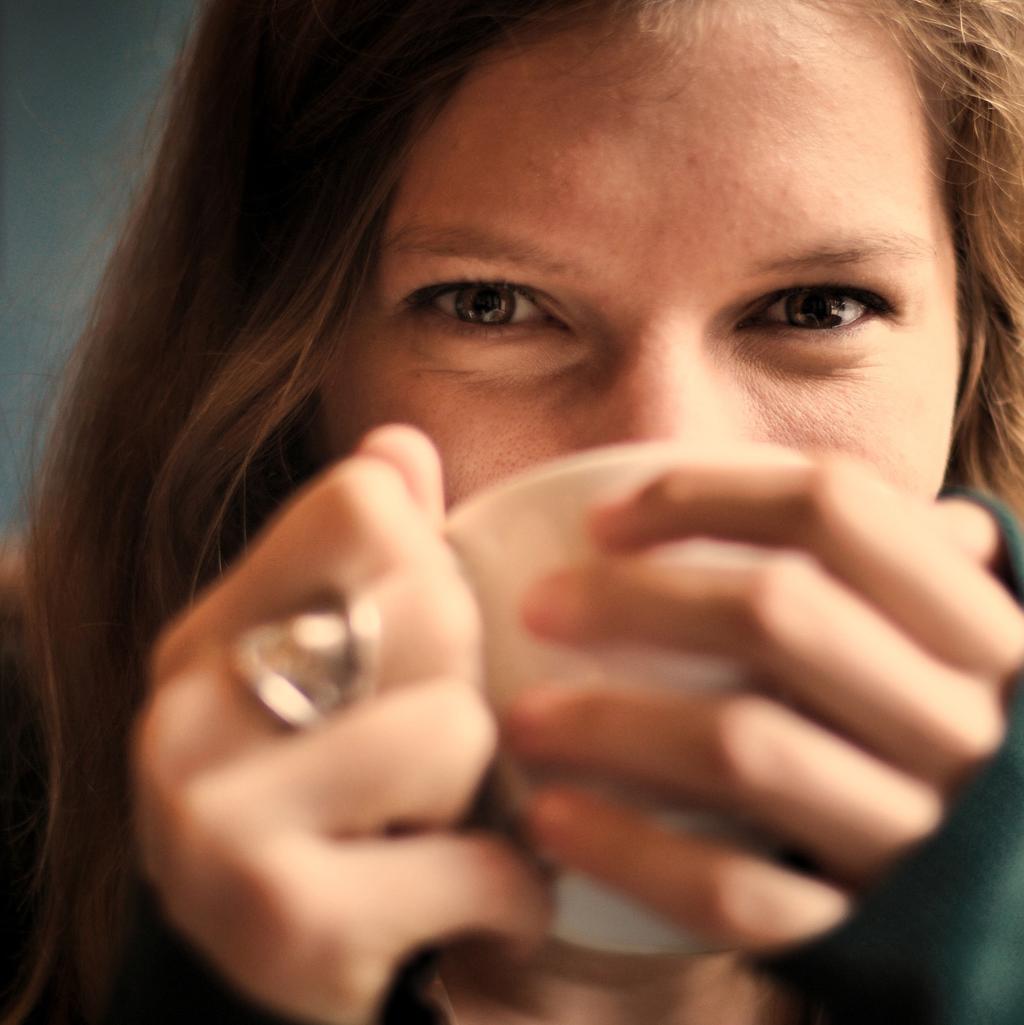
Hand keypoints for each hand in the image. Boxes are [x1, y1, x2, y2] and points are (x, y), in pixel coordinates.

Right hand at [134, 425, 549, 1024]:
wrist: (257, 992)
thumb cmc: (326, 812)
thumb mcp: (329, 678)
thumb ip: (370, 558)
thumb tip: (402, 440)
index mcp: (208, 633)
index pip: (365, 502)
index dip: (431, 566)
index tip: (417, 647)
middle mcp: (189, 712)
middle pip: (427, 603)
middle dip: (464, 684)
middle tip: (432, 759)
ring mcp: (220, 820)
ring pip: (455, 727)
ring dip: (484, 795)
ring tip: (435, 829)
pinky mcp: (286, 924)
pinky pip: (480, 863)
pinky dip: (509, 893)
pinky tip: (473, 905)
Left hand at [507, 455, 1023, 951]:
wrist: (1011, 922)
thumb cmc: (944, 745)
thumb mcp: (952, 650)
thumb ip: (908, 580)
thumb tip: (868, 496)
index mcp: (976, 628)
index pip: (835, 510)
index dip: (704, 495)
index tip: (602, 521)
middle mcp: (960, 720)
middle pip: (775, 615)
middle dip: (633, 600)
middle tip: (537, 607)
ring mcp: (917, 832)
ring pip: (744, 748)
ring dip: (610, 724)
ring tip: (522, 717)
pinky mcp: (864, 931)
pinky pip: (736, 891)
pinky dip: (632, 852)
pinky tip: (554, 820)